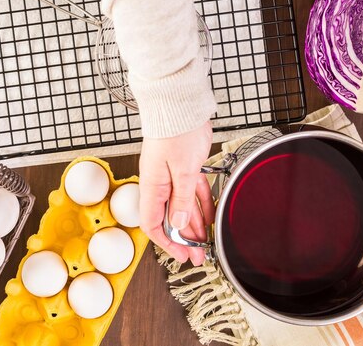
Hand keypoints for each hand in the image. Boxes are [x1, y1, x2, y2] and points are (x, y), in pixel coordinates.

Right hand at [138, 121, 214, 265]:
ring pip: (183, 208)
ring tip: (207, 242)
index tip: (181, 254)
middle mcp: (159, 185)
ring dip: (194, 226)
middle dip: (184, 239)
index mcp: (152, 186)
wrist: (181, 106)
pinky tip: (210, 218)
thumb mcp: (183, 171)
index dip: (166, 242)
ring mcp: (172, 177)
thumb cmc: (176, 132)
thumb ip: (181, 199)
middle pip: (170, 219)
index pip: (152, 224)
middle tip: (199, 255)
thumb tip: (178, 223)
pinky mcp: (185, 169)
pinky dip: (201, 206)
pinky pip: (193, 194)